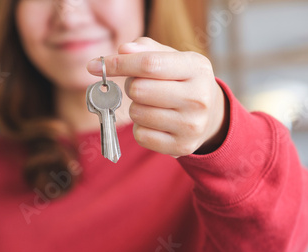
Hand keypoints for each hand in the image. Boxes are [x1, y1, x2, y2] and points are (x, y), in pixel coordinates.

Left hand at [87, 37, 228, 157]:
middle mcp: (198, 98)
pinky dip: (140, 128)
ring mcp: (191, 125)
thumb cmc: (182, 81)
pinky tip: (155, 122)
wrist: (211, 116)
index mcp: (197, 68)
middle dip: (131, 86)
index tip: (95, 66)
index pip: (149, 64)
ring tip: (152, 105)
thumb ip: (146, 50)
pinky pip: (141, 135)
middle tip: (141, 86)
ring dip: (136, 107)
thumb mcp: (172, 58)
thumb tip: (123, 50)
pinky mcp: (182, 146)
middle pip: (139, 90)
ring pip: (137, 113)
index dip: (118, 64)